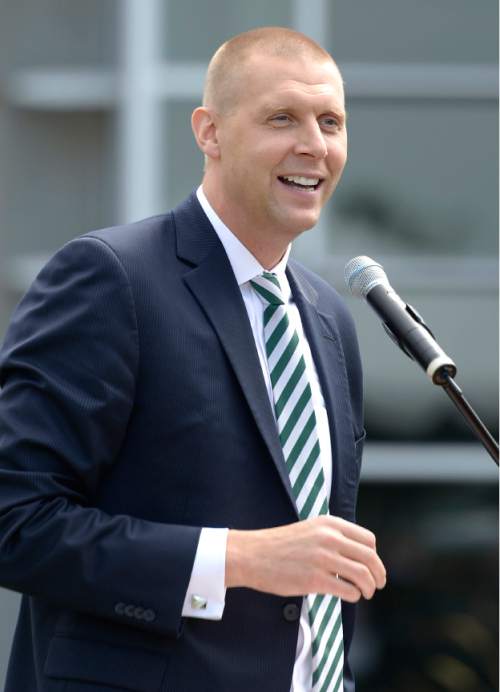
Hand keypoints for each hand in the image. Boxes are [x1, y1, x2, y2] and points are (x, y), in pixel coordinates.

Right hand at [225, 515, 385, 601]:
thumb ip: (334, 537)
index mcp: (330, 524)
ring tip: (366, 593)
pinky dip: (354, 596)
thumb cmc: (281, 545)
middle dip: (379, 574)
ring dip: (369, 587)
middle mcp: (329, 538)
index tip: (372, 566)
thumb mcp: (311, 529)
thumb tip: (359, 555)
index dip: (374, 556)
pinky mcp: (315, 579)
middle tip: (378, 584)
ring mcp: (323, 558)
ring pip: (363, 575)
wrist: (253, 554)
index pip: (368, 540)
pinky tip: (349, 596)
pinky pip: (348, 590)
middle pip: (370, 558)